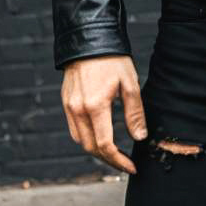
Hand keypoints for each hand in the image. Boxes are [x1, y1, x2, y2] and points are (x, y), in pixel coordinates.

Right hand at [61, 54, 147, 173]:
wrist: (89, 38)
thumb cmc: (112, 59)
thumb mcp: (130, 83)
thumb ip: (134, 113)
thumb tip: (139, 137)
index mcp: (96, 106)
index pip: (105, 145)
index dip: (119, 160)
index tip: (131, 166)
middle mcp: (78, 110)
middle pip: (90, 148)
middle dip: (108, 159)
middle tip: (124, 162)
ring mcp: (69, 107)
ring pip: (80, 140)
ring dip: (96, 150)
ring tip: (114, 152)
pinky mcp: (66, 102)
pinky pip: (74, 129)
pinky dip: (86, 137)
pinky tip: (99, 135)